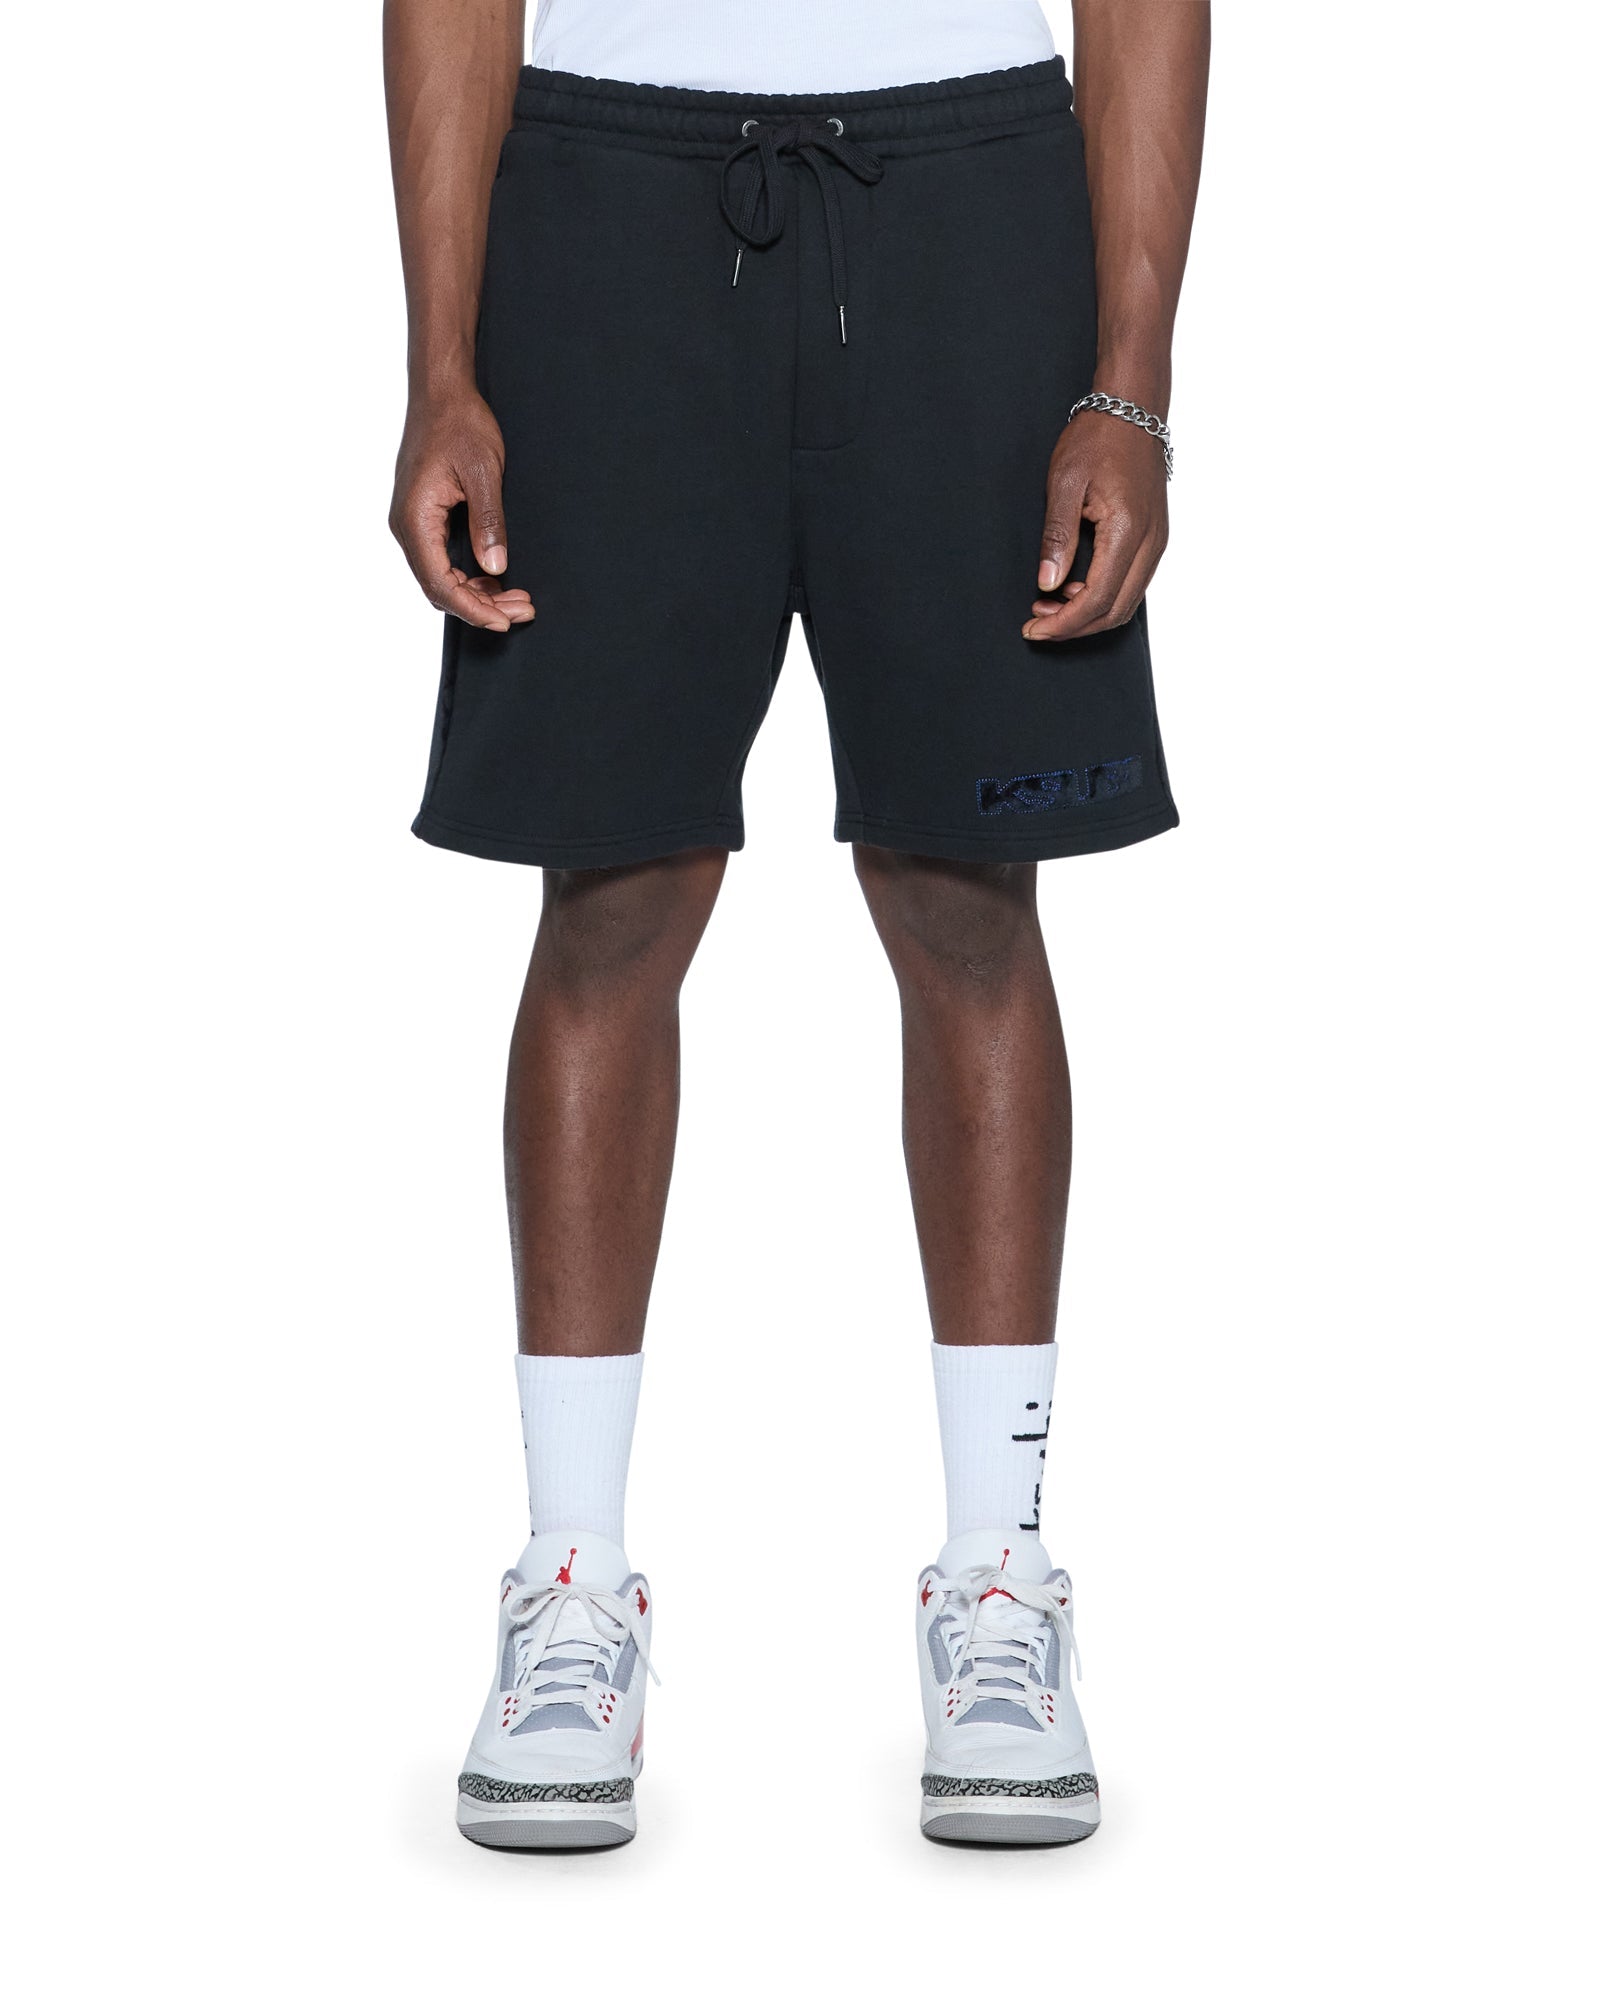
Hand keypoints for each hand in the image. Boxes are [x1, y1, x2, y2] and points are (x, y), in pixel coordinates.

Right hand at [389, 389, 534, 632]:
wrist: (441, 392)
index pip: (439, 583)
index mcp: (415, 519)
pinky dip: (469, 576)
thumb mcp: (483, 472)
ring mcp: (413, 523)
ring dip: (477, 593)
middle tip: (523, 611)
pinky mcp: (423, 518)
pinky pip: (442, 559)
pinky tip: (498, 580)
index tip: (504, 621)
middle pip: (439, 587)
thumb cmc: (459, 424)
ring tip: (518, 599)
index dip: (472, 609)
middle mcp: (406, 526)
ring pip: (441, 577)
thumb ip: (489, 522)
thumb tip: (495, 567)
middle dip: (481, 606)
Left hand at [1024, 410, 1168, 641]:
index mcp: (1127, 530)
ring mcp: (1157, 542)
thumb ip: (1056, 536)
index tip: (1034, 628)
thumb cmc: (1098, 438)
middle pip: (1115, 610)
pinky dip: (1103, 597)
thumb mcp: (1064, 482)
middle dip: (1075, 626)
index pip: (1098, 598)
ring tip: (1049, 607)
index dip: (1065, 622)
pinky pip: (1131, 584)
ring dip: (1088, 614)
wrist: (1133, 409)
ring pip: (1126, 603)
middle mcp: (1150, 542)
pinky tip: (1073, 588)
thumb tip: (1047, 583)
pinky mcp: (1154, 539)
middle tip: (1037, 623)